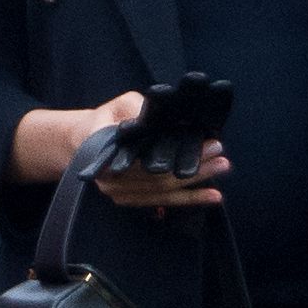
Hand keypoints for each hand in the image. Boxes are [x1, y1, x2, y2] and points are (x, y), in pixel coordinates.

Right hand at [9, 91, 229, 208]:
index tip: (204, 141)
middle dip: (195, 167)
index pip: (148, 159)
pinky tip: (213, 196)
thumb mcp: (121, 105)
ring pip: (163, 192)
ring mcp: (119, 194)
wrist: (84, 140)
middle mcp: (111, 180)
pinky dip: (189, 200)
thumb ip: (138, 110)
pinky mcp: (130, 200)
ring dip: (197, 183)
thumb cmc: (108, 117)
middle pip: (159, 178)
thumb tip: (160, 117)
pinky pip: (162, 202)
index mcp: (106, 154)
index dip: (178, 152)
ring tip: (223, 168)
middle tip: (221, 154)